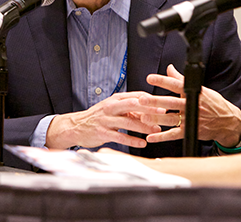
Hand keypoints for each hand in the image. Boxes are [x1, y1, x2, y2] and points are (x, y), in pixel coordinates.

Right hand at [45, 91, 164, 148]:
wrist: (76, 126)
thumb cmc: (99, 117)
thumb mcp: (114, 109)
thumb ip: (131, 110)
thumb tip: (151, 112)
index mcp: (116, 99)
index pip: (136, 96)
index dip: (150, 100)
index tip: (164, 104)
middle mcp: (111, 107)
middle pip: (133, 105)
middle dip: (149, 109)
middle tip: (162, 114)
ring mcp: (106, 120)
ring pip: (128, 122)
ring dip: (144, 127)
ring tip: (156, 131)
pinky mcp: (102, 133)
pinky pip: (120, 137)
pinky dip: (132, 140)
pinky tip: (142, 143)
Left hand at [141, 64, 240, 146]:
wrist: (228, 122)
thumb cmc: (213, 104)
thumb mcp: (200, 89)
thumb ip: (181, 79)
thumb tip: (169, 68)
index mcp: (194, 92)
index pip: (176, 84)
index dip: (163, 81)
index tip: (150, 78)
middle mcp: (191, 105)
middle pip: (171, 102)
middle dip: (155, 101)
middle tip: (142, 99)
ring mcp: (191, 119)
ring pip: (171, 119)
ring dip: (156, 119)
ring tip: (143, 118)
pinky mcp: (190, 131)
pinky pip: (174, 135)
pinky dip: (162, 136)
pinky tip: (151, 137)